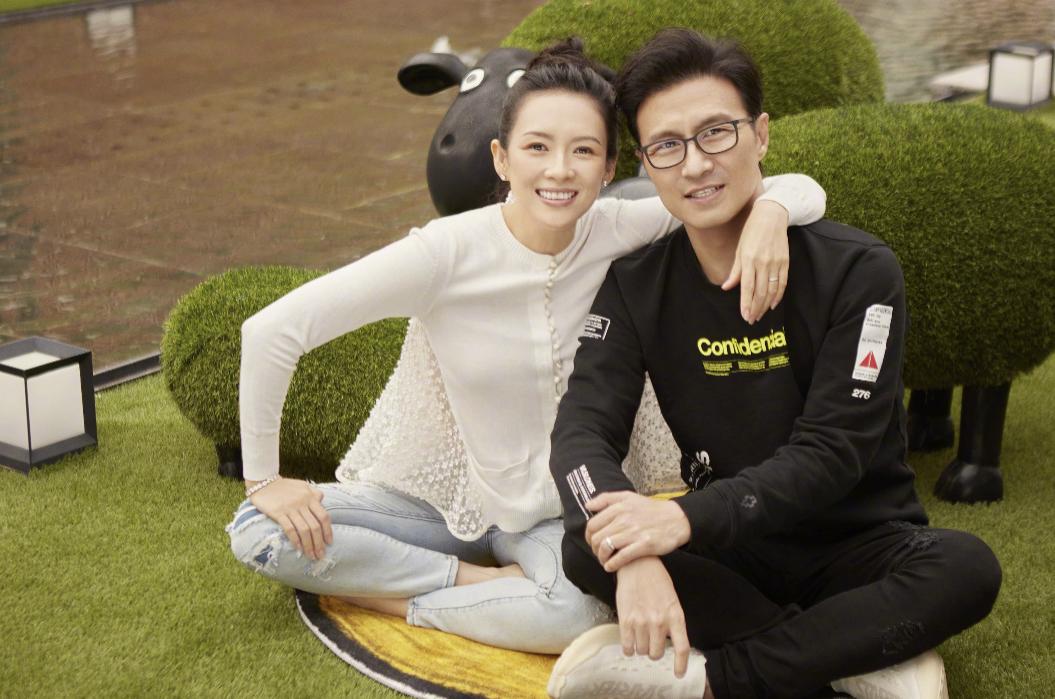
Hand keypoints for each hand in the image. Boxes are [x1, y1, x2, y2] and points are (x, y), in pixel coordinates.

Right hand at [247, 477, 332, 559]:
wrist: (263, 482)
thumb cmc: (284, 485)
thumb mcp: (302, 485)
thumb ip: (313, 493)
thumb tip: (321, 501)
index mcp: (310, 497)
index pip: (324, 516)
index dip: (328, 531)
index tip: (329, 543)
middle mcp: (303, 503)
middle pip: (315, 526)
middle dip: (319, 543)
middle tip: (320, 555)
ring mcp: (291, 508)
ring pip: (304, 530)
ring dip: (309, 545)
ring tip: (311, 556)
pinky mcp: (278, 513)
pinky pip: (290, 529)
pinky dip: (295, 540)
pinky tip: (298, 549)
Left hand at [585, 491, 690, 571]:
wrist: (676, 519)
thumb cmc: (651, 509)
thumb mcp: (628, 497)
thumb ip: (606, 499)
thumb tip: (588, 505)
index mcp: (619, 507)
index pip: (592, 524)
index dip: (589, 536)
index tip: (592, 542)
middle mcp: (625, 519)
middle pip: (597, 538)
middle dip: (594, 549)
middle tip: (599, 553)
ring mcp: (634, 532)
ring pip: (606, 548)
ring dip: (601, 558)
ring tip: (604, 560)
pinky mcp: (644, 545)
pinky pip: (621, 557)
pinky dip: (612, 564)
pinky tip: (610, 567)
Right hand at [615, 556, 690, 677]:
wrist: (636, 563)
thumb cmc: (655, 580)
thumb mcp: (671, 599)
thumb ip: (671, 620)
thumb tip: (668, 640)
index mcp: (675, 616)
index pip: (682, 648)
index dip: (681, 664)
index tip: (678, 674)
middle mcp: (660, 621)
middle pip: (657, 653)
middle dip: (654, 650)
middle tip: (651, 640)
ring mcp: (642, 621)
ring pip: (642, 651)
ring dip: (640, 646)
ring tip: (639, 633)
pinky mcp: (626, 619)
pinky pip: (627, 647)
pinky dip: (628, 648)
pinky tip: (629, 639)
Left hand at [722, 199, 789, 323]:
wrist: (772, 215)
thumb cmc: (751, 232)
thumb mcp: (739, 250)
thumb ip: (735, 271)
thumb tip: (726, 287)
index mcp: (749, 260)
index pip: (748, 288)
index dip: (746, 304)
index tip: (745, 316)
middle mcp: (763, 263)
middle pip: (760, 292)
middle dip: (755, 309)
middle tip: (751, 320)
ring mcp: (776, 263)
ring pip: (771, 290)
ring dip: (765, 305)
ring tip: (759, 315)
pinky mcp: (785, 262)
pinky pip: (782, 283)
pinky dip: (778, 295)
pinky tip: (772, 304)